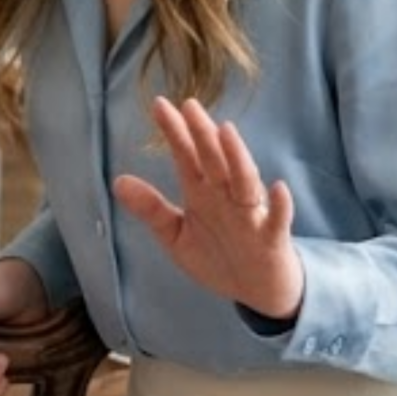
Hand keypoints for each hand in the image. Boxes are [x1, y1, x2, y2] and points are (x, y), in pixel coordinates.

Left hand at [112, 96, 302, 321]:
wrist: (256, 290)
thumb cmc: (217, 256)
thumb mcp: (175, 236)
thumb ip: (151, 209)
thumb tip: (118, 181)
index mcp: (202, 194)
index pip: (187, 157)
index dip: (174, 132)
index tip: (159, 105)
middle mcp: (226, 197)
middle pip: (214, 161)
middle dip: (202, 134)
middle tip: (189, 105)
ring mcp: (250, 215)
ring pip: (245, 182)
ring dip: (237, 158)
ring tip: (226, 132)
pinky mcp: (271, 238)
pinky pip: (276, 220)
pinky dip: (278, 205)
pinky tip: (276, 188)